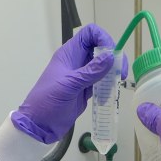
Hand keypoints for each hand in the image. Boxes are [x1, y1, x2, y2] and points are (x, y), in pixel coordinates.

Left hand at [11, 24, 115, 143]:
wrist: (39, 125)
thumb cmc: (48, 102)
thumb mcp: (70, 85)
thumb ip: (91, 71)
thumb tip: (111, 56)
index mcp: (69, 54)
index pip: (90, 34)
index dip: (103, 38)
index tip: (112, 53)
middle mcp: (76, 61)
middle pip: (100, 48)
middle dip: (113, 57)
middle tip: (120, 73)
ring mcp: (82, 76)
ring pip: (103, 66)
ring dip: (113, 72)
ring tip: (118, 83)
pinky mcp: (86, 89)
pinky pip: (102, 82)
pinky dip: (108, 85)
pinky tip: (110, 94)